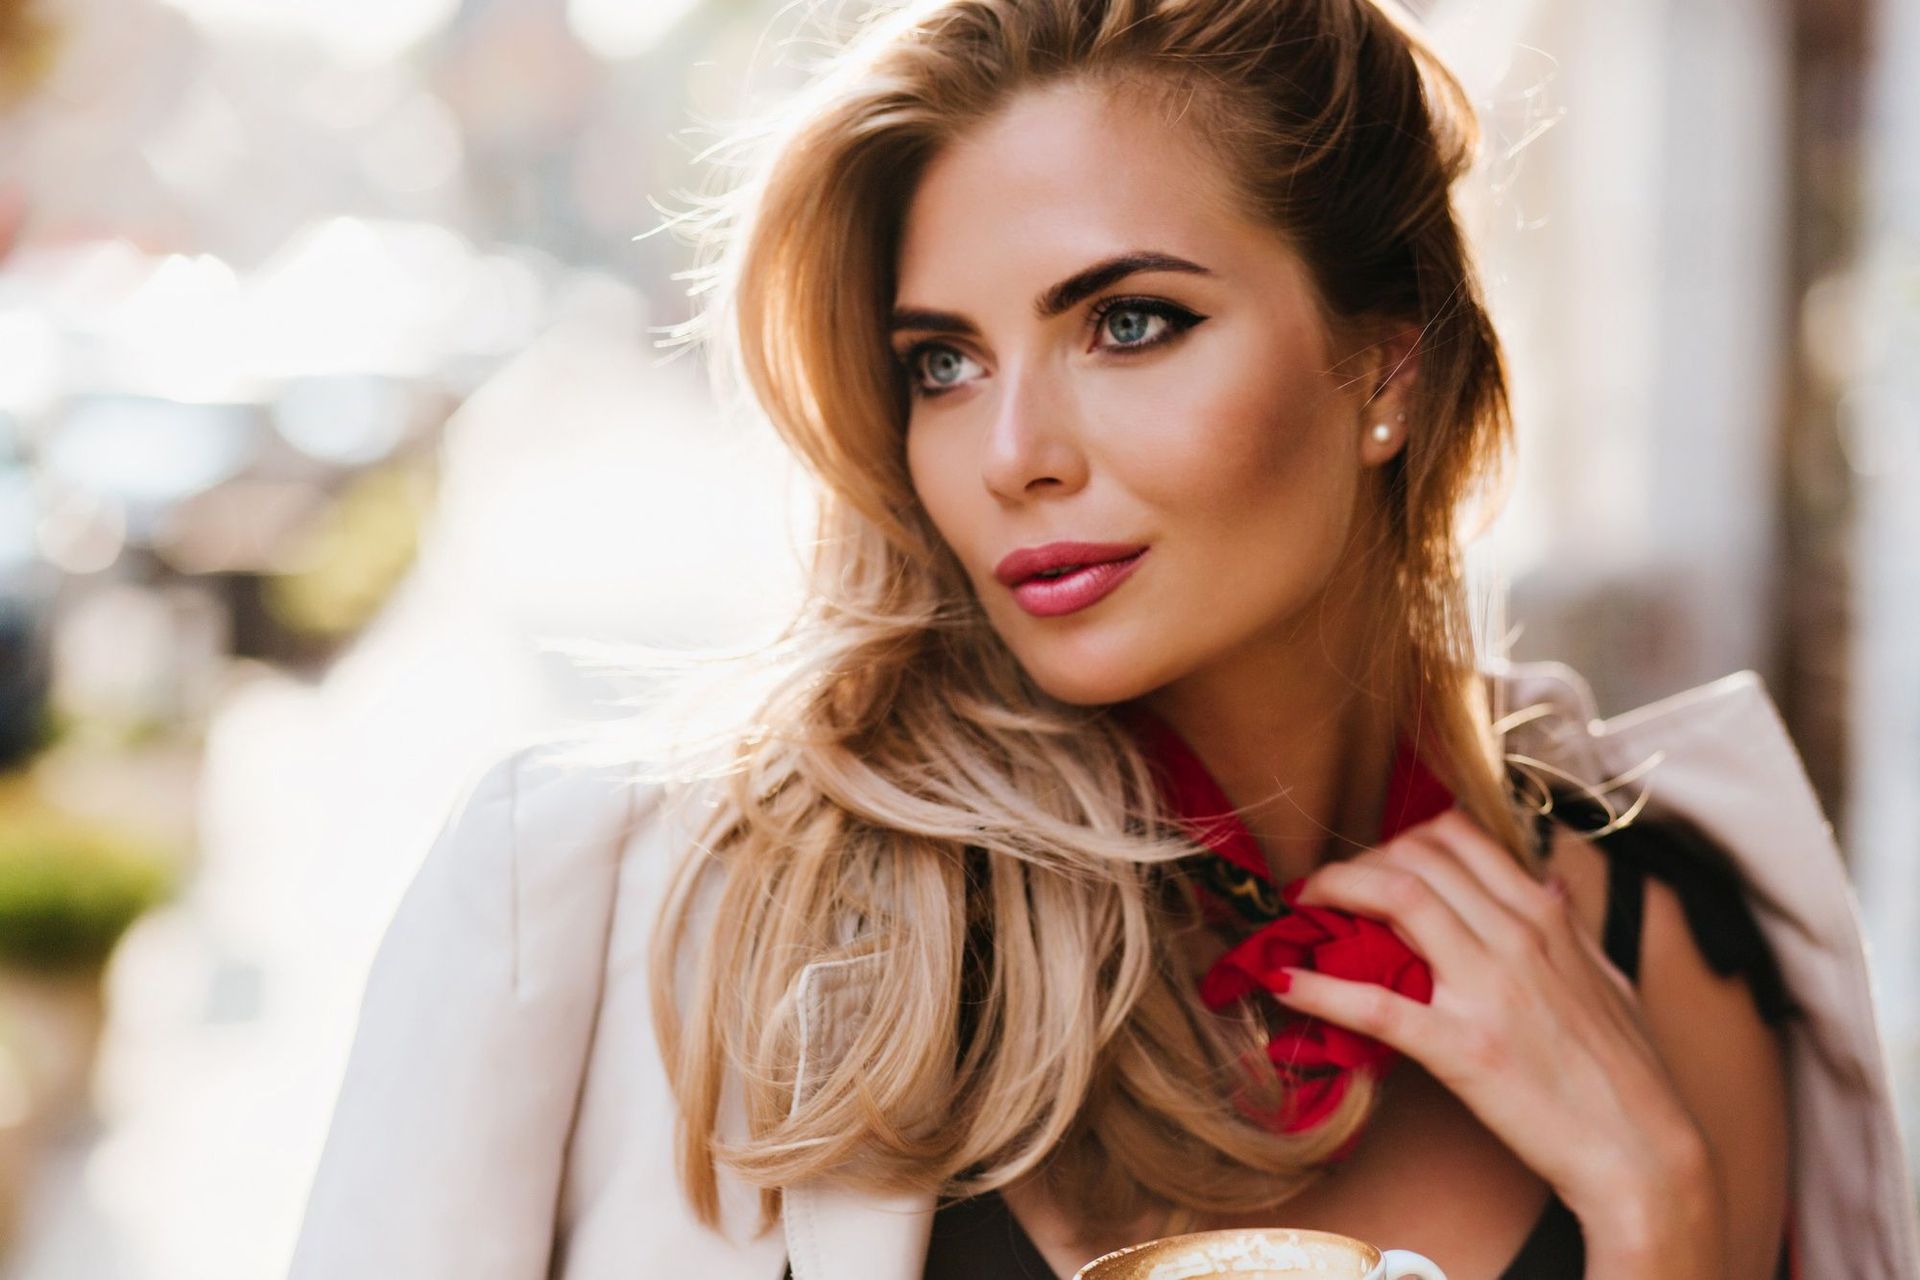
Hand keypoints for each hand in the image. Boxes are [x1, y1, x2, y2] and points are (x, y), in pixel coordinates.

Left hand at [1273, 810, 1721, 1268]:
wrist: (1642, 1152)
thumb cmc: (1625, 1070)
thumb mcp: (1608, 978)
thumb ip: (1570, 926)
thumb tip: (1546, 882)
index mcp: (1545, 915)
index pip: (1456, 836)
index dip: (1397, 839)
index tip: (1372, 862)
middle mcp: (1517, 936)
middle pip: (1415, 857)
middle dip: (1356, 863)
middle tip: (1325, 890)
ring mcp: (1488, 989)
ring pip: (1396, 899)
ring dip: (1332, 893)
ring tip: (1299, 911)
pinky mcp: (1463, 1047)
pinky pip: (1374, 1003)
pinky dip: (1318, 988)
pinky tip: (1283, 984)